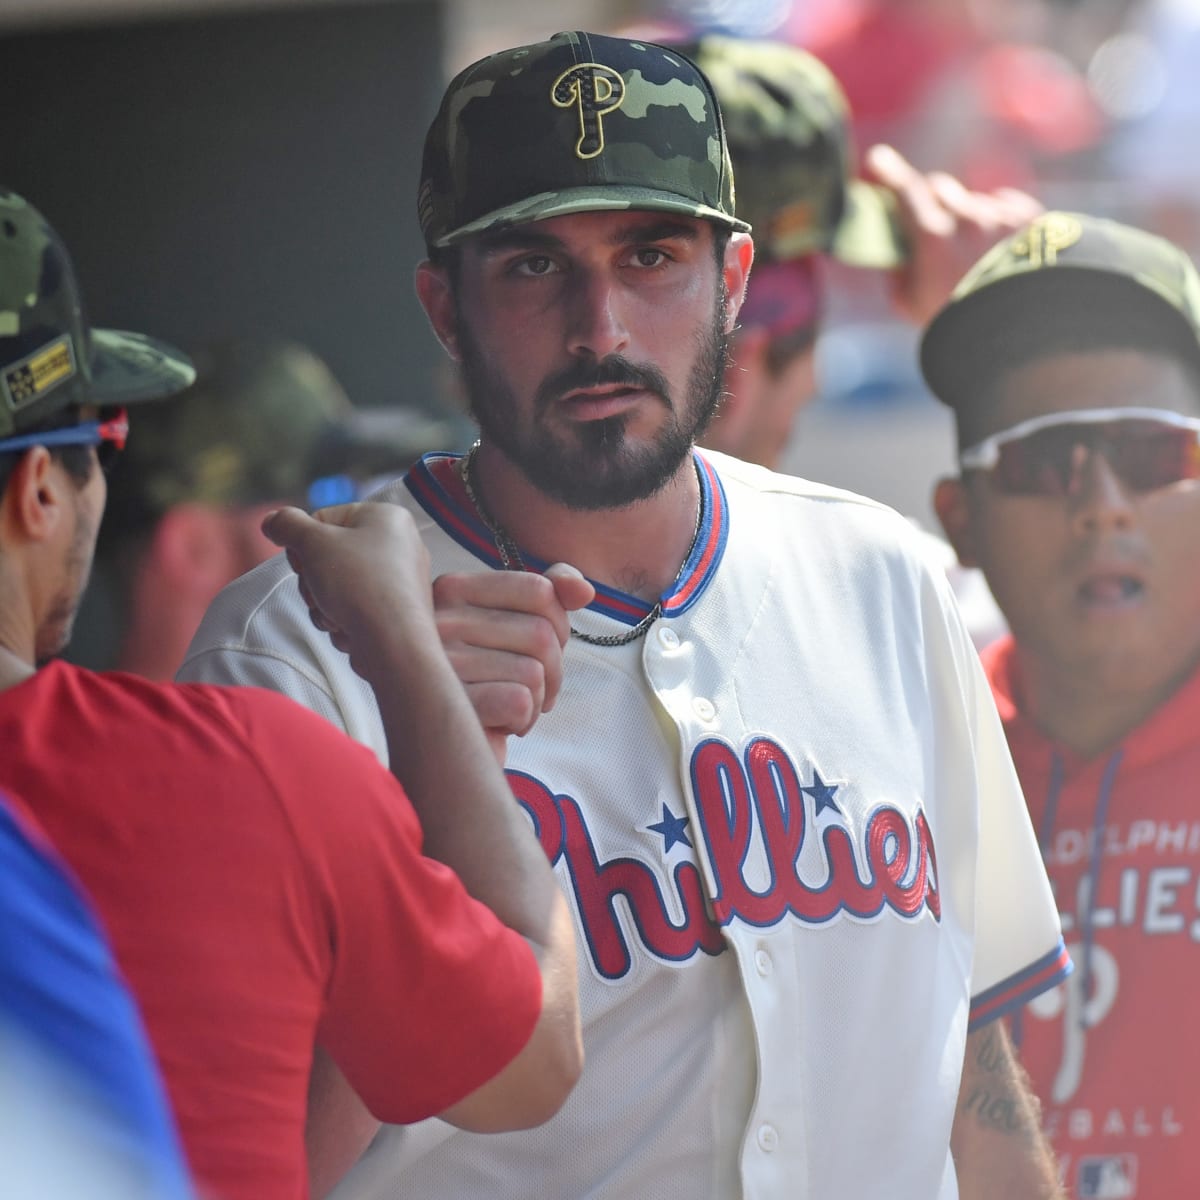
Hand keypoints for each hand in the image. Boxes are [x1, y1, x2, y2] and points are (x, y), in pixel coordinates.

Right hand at [261, 503, 433, 673]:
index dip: (304, 543)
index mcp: (386, 517)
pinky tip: (349, 628)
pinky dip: (342, 620)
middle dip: (314, 580)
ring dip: (323, 604)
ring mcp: (398, 581)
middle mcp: (399, 545)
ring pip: (337, 586)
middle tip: (319, 592)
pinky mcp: (393, 611)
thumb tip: (273, 520)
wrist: (392, 642)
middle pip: (329, 555)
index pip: (325, 519)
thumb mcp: (313, 543)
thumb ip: (287, 525)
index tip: (303, 562)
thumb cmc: (359, 584)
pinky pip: (353, 609)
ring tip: (336, 614)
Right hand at [434, 564, 594, 761]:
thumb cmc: (483, 680)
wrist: (442, 743)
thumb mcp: (512, 627)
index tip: (542, 653)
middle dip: (553, 671)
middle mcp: (438, 618)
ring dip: (537, 701)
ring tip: (512, 710)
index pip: (539, 589)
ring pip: (533, 672)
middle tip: (532, 691)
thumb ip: (547, 597)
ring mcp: (437, 663)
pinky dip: (523, 720)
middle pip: (541, 633)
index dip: (559, 626)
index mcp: (453, 589)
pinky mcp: (445, 706)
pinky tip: (503, 726)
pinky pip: (519, 701)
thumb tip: (585, 591)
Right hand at [863, 143, 1042, 325]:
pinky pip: (1004, 204)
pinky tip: (997, 249)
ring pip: (973, 200)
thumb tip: (898, 250)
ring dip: (966, 216)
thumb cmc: (957, 326)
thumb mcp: (910, 306)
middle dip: (930, 199)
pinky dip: (996, 219)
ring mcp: (1001, 217)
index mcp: (932, 238)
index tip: (878, 160)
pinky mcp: (1030, 219)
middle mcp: (967, 218)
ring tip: (973, 254)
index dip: (889, 174)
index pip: (905, 192)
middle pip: (939, 187)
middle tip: (929, 222)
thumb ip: (898, 272)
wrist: (1021, 335)